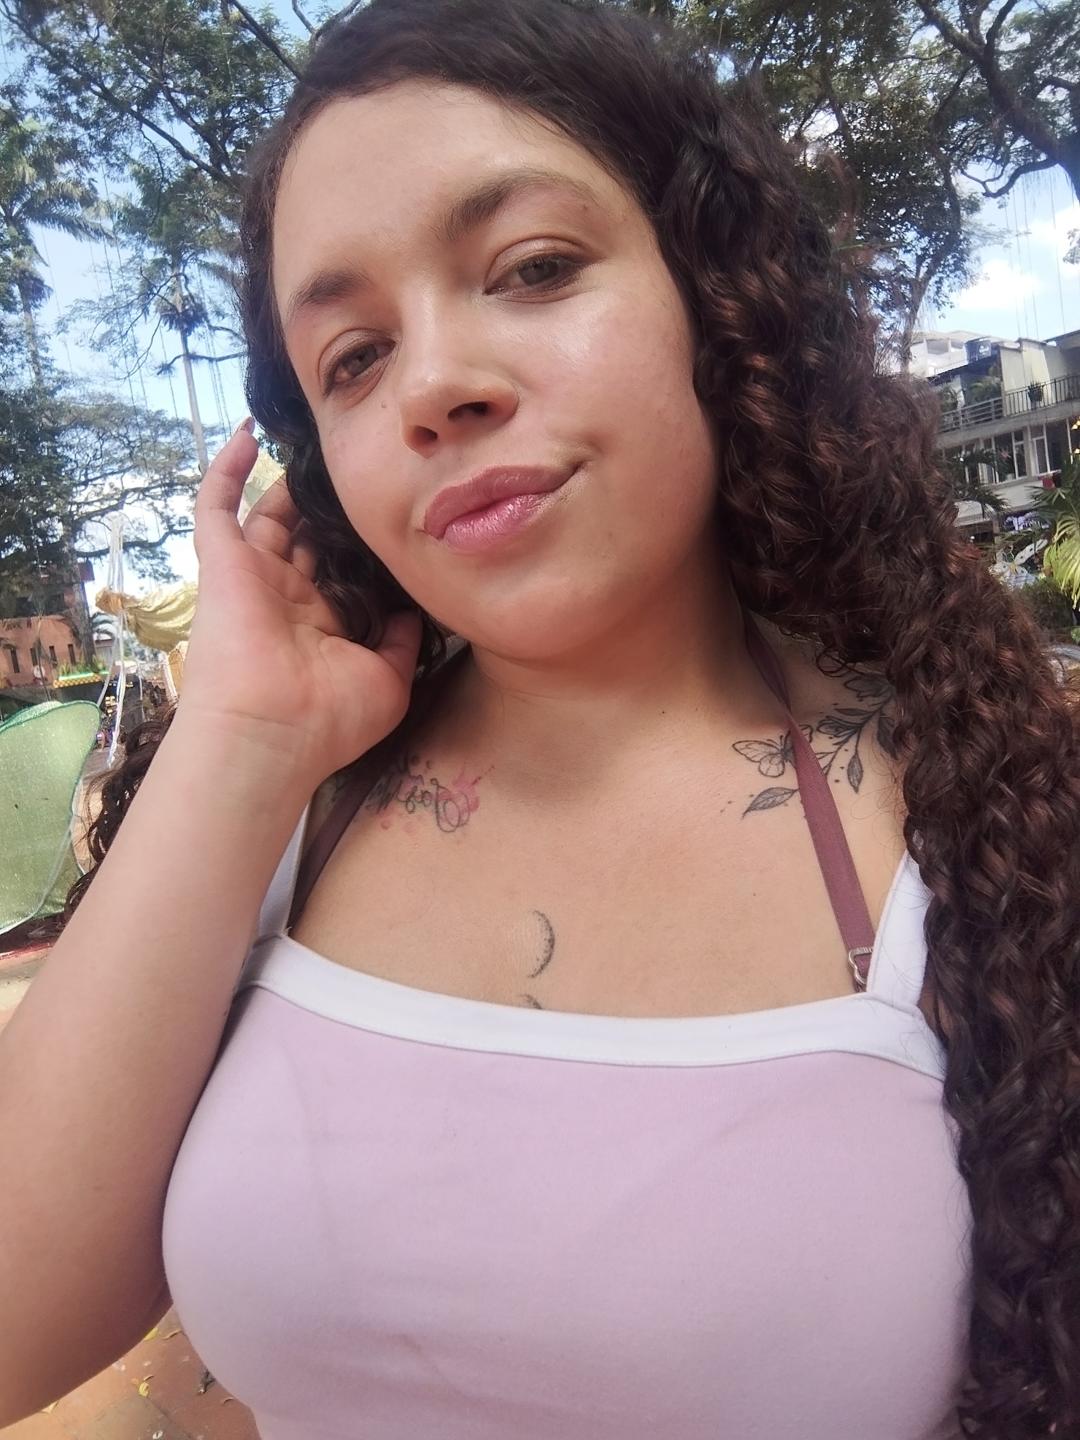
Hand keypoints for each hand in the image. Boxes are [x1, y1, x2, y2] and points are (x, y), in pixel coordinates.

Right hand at [176, 421, 420, 787]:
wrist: (271, 733)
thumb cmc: (330, 719)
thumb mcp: (389, 679)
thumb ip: (405, 641)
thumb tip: (419, 609)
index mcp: (323, 625)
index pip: (344, 570)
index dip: (363, 543)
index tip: (392, 510)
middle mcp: (288, 598)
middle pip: (310, 537)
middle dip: (331, 507)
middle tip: (360, 468)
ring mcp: (254, 578)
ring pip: (271, 515)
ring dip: (292, 483)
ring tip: (320, 445)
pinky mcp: (223, 563)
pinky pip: (216, 506)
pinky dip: (227, 468)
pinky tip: (251, 432)